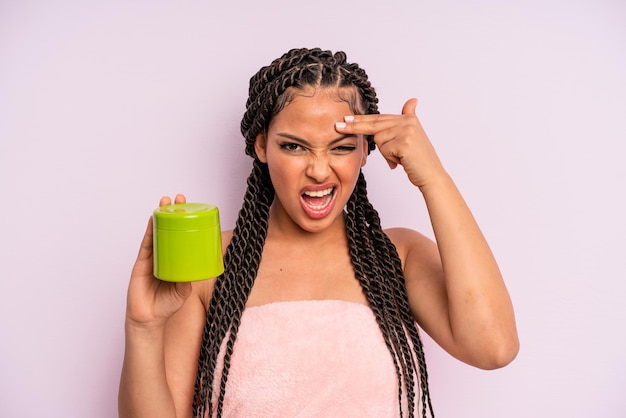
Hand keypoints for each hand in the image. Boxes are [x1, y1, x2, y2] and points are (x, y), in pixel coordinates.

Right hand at [125, 194, 191, 327]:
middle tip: (180, 198)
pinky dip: (149, 231)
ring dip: (160, 216)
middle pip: (168, 229)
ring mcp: (152, 258)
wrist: (149, 319)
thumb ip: (187, 280)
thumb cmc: (166, 306)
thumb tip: (197, 268)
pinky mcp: (141, 262)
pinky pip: (146, 243)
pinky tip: (153, 219)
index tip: (192, 209)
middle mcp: (164, 256)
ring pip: (156, 232)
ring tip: (165, 201)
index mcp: (175, 261)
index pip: (181, 237)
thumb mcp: (182, 291)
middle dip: (173, 212)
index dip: (185, 223)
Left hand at [336, 98, 445, 188]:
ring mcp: (406, 130)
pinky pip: (384, 149)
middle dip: (355, 127)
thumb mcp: (412, 136)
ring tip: (401, 158)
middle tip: (338, 126)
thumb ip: (406, 120)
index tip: (346, 119)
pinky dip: (390, 158)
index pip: (380, 118)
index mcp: (408, 118)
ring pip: (379, 140)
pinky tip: (402, 161)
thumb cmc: (418, 160)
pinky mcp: (404, 142)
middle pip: (375, 124)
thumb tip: (412, 100)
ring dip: (386, 153)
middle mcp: (408, 121)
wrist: (431, 175)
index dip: (362, 119)